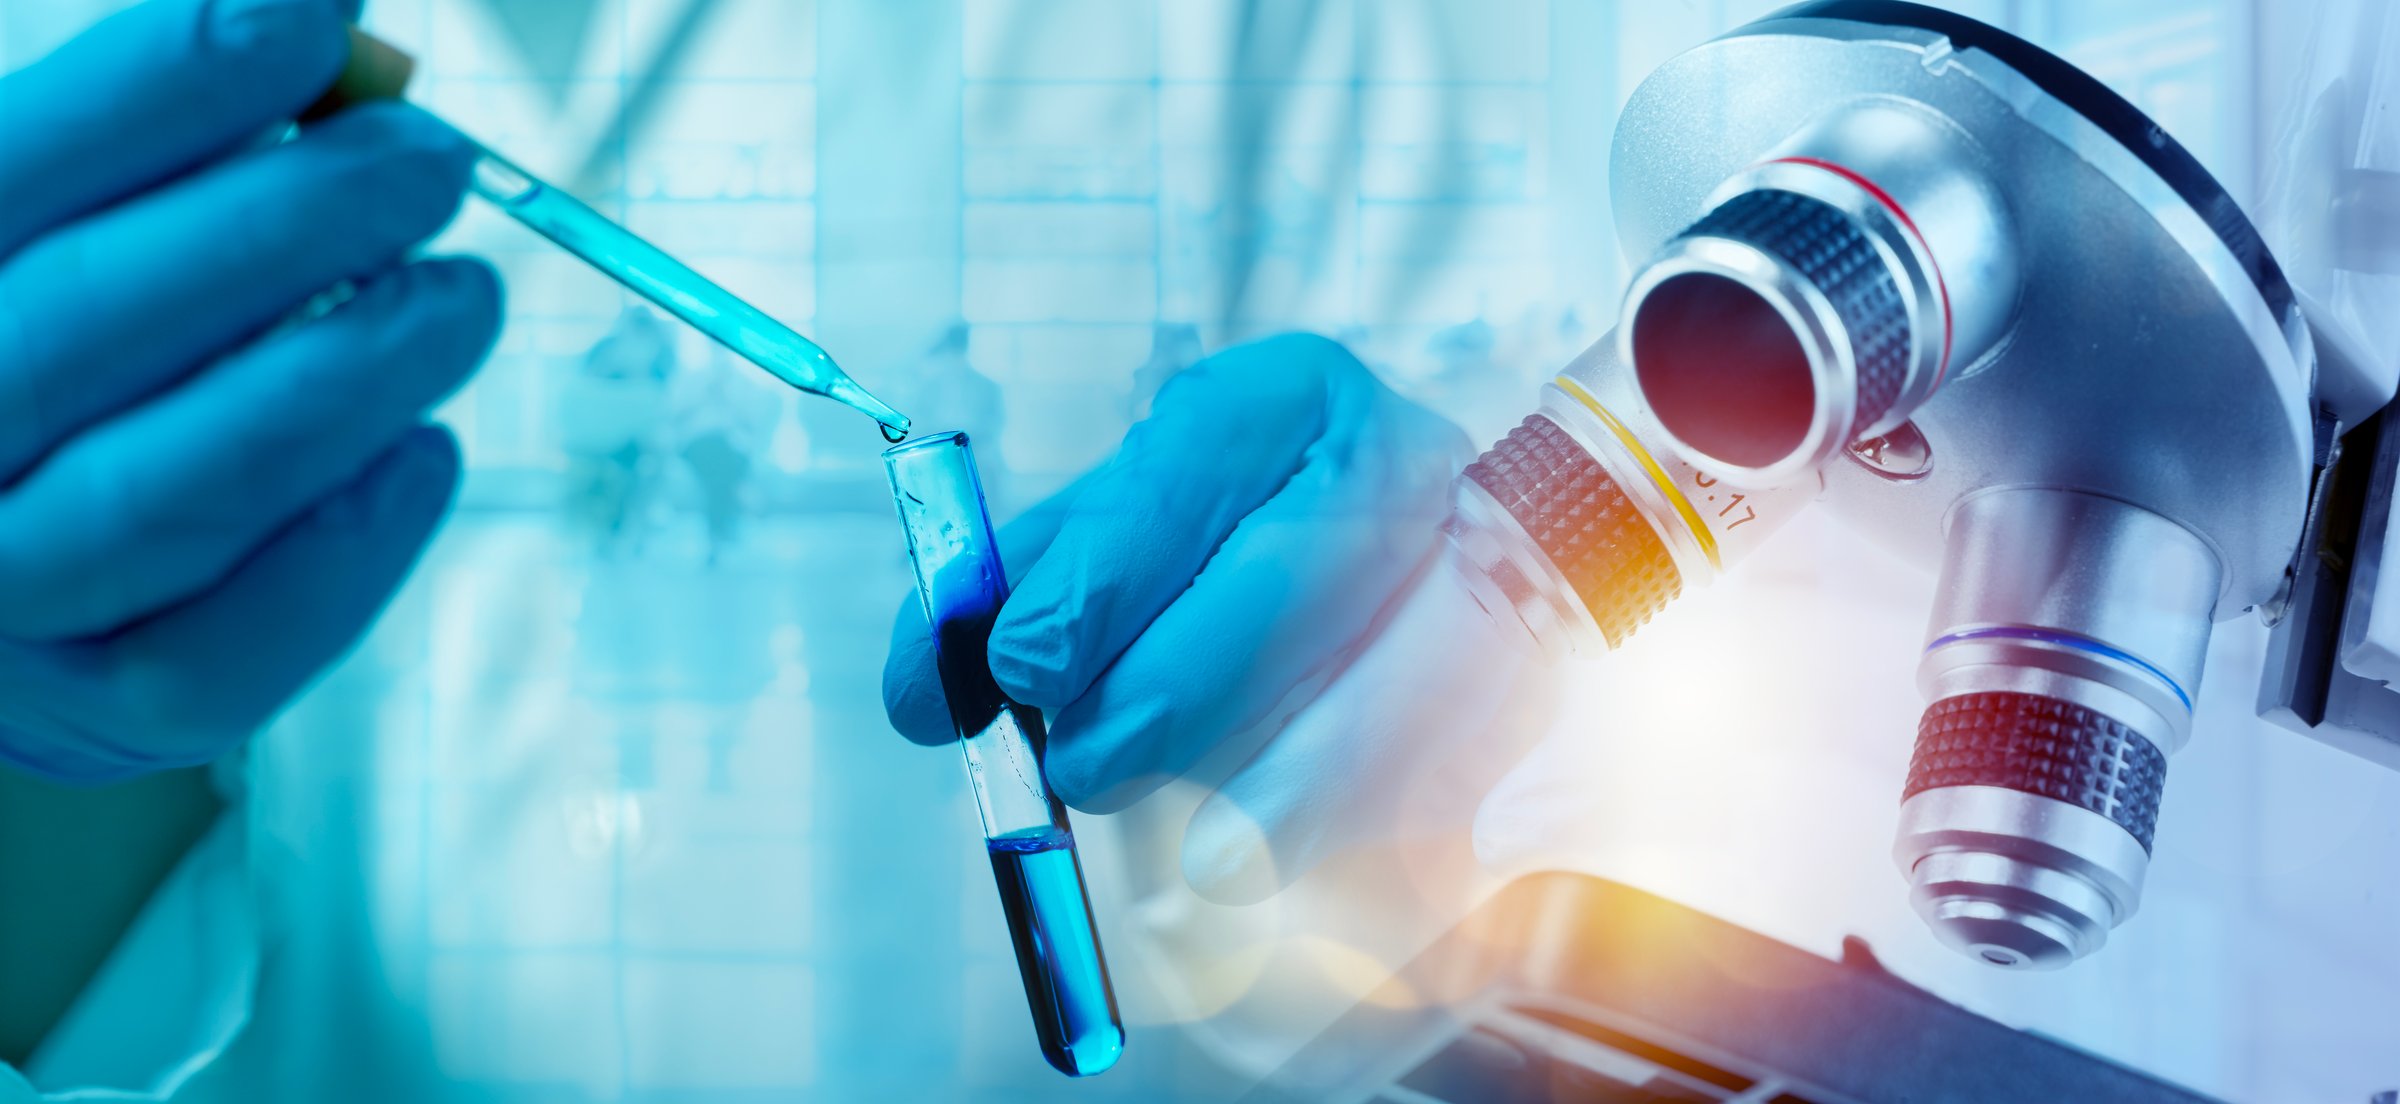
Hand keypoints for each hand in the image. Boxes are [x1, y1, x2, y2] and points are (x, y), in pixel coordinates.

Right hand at [0, 0, 498, 781]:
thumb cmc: (48, 335)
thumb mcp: (59, 221)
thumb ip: (156, 138)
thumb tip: (331, 40)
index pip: (17, 175)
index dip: (166, 83)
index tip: (312, 10)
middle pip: (95, 328)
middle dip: (288, 227)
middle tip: (430, 159)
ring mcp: (2, 597)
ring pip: (179, 494)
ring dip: (351, 379)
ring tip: (462, 296)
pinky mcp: (102, 703)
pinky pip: (231, 646)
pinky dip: (348, 548)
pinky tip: (427, 451)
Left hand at [883, 333, 1477, 895]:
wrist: (1447, 564)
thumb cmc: (1235, 549)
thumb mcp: (1115, 532)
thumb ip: (1010, 590)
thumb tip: (922, 691)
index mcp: (1288, 396)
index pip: (1185, 468)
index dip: (1095, 578)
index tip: (1017, 670)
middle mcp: (1400, 460)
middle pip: (1283, 579)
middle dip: (1159, 696)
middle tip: (1076, 762)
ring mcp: (1483, 570)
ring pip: (1369, 690)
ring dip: (1249, 784)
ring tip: (1175, 835)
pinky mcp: (1525, 693)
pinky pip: (1427, 784)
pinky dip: (1333, 839)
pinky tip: (1254, 859)